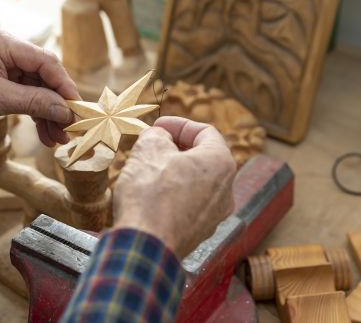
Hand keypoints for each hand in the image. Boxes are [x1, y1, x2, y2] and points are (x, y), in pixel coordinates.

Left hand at [0, 28, 80, 146]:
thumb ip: (34, 102)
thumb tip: (66, 111)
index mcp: (2, 43)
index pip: (45, 61)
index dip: (64, 85)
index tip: (77, 108)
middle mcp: (6, 49)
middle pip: (44, 76)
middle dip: (57, 105)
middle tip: (70, 128)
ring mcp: (4, 65)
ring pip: (37, 89)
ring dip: (48, 114)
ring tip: (59, 138)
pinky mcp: (1, 80)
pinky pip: (25, 96)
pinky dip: (35, 114)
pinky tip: (45, 134)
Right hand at [113, 116, 235, 257]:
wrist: (146, 246)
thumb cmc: (150, 195)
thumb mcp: (148, 149)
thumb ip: (157, 134)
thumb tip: (159, 138)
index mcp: (220, 163)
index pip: (205, 132)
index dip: (179, 124)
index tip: (158, 126)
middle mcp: (226, 190)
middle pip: (202, 157)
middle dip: (176, 148)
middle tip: (152, 145)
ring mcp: (215, 215)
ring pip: (195, 182)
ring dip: (174, 171)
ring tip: (148, 169)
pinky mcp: (200, 232)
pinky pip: (188, 204)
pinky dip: (173, 194)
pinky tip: (151, 195)